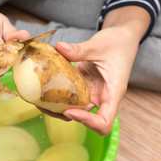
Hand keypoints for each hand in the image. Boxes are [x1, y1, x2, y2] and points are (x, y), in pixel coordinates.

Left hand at [53, 6, 150, 134]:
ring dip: (58, 106)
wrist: (121, 38)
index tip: (69, 111)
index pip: (104, 122)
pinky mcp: (83, 85)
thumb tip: (60, 47)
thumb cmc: (117, 43)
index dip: (87, 122)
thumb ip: (80, 49)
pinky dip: (57, 93)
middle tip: (44, 105)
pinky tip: (44, 86)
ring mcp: (92, 92)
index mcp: (112, 93)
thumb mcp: (99, 45)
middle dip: (64, 115)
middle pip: (85, 119)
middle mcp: (102, 97)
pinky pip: (70, 94)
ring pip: (75, 108)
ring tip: (39, 98)